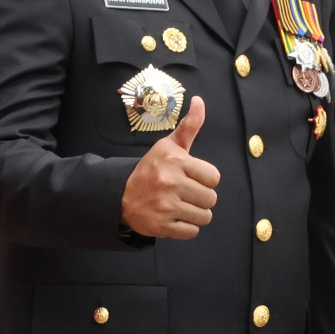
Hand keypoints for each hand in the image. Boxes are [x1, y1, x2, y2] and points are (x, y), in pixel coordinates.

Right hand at [121, 95, 217, 238]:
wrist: (121, 196)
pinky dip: (186, 228)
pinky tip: (174, 218)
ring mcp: (165, 206)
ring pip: (205, 216)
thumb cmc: (152, 169)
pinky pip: (192, 232)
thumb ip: (189, 126)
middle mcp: (170, 182)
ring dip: (195, 214)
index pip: (214, 177)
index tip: (190, 178)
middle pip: (211, 198)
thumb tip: (200, 101)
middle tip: (184, 193)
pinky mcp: (161, 226)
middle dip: (201, 198)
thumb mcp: (168, 146)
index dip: (205, 179)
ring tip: (180, 206)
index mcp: (174, 160)